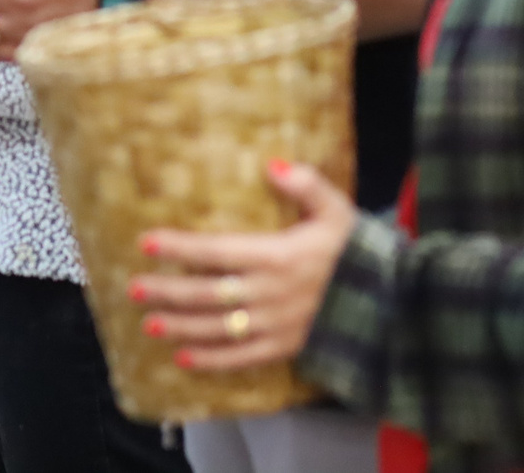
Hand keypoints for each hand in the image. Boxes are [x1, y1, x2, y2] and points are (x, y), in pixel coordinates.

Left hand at [129, 162, 356, 369]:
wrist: (390, 301)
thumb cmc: (357, 251)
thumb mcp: (336, 209)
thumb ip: (305, 184)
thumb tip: (272, 163)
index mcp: (276, 256)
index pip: (216, 251)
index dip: (180, 247)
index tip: (147, 241)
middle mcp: (268, 293)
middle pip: (207, 293)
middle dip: (168, 290)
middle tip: (134, 287)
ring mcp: (274, 325)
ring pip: (217, 328)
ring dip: (181, 326)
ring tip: (149, 322)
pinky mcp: (284, 348)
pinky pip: (241, 358)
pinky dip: (212, 360)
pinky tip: (184, 358)